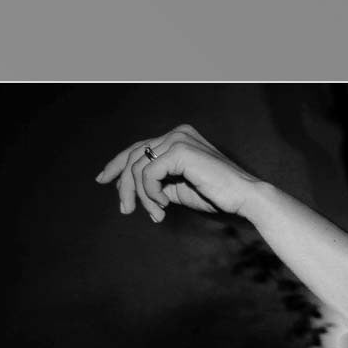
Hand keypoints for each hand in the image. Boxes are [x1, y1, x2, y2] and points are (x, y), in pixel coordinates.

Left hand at [94, 124, 262, 222]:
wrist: (244, 198)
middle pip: (134, 155)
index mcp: (178, 138)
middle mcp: (177, 133)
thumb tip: (134, 190)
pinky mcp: (180, 151)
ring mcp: (178, 139)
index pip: (139, 148)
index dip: (118, 164)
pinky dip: (150, 193)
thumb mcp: (180, 189)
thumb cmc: (217, 196)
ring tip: (154, 214)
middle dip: (124, 184)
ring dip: (141, 195)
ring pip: (138, 166)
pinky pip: (149, 173)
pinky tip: (162, 205)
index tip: (104, 180)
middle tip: (124, 210)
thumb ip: (159, 183)